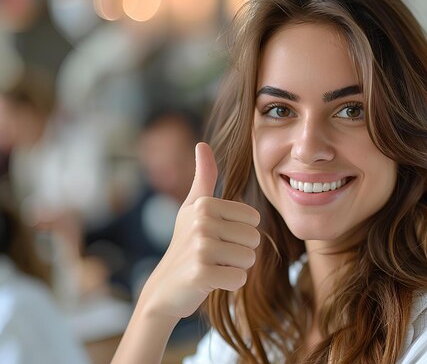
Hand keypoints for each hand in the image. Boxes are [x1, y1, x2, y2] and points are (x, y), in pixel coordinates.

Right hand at [138, 142, 260, 318]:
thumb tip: (202, 144)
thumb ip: (203, 177)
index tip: (217, 238)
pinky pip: (239, 278)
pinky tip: (210, 281)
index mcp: (205, 204)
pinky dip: (229, 284)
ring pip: (249, 259)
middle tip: (215, 256)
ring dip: (235, 268)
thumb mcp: (192, 208)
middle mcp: (202, 222)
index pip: (254, 219)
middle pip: (254, 239)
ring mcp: (200, 248)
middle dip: (240, 252)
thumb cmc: (185, 245)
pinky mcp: (201, 274)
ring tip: (212, 267)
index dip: (240, 233)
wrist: (165, 290)